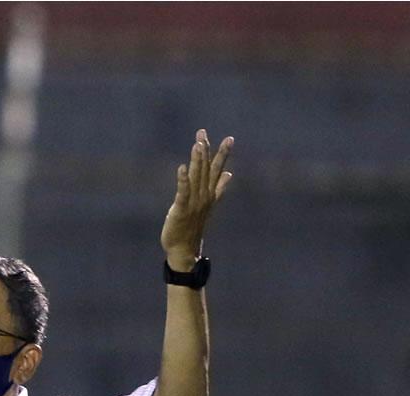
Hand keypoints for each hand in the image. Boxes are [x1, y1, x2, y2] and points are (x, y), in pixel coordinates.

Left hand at [161, 129, 233, 269]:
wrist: (185, 249)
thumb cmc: (193, 226)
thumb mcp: (207, 204)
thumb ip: (219, 187)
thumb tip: (230, 174)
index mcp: (210, 193)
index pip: (217, 170)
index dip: (222, 154)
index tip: (229, 138)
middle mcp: (204, 196)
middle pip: (205, 170)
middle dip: (205, 150)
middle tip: (202, 133)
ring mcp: (193, 203)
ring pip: (196, 178)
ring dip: (197, 161)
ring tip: (198, 144)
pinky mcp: (180, 210)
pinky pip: (182, 193)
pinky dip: (183, 180)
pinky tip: (181, 168)